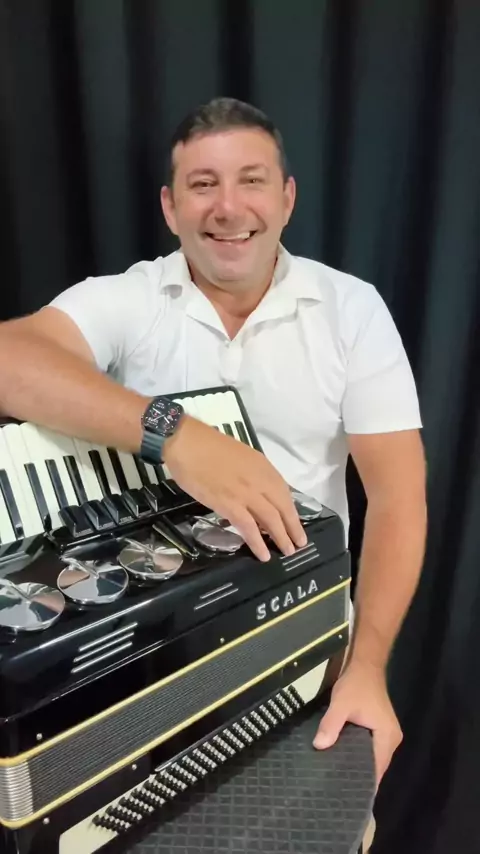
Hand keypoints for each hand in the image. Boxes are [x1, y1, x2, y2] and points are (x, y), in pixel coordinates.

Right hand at [163, 415, 306, 560]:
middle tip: (299, 544)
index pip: (284, 492)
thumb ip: (251, 474)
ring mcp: (246, 493)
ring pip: (271, 519)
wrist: (186, 442)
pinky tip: (263, 555)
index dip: (291, 511)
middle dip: (293, 527)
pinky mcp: (229, 504)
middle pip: (283, 508)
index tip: (295, 523)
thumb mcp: (239, 456)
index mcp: (262, 466)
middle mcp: (260, 480)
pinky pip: (249, 527)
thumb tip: (255, 493)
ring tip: (287, 552)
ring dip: (281, 537)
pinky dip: (258, 542)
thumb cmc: (206, 445)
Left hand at [313, 661, 402, 786]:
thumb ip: (331, 724)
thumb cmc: (356, 685)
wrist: (365, 665)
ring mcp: (387, 735)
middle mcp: (391, 740)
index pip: (376, 770)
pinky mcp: (380, 730)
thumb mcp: (341, 704)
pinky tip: (342, 758)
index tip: (344, 793)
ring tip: (336, 777)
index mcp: (387, 737)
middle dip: (358, 776)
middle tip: (335, 787)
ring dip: (357, 765)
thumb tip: (319, 746)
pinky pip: (370, 749)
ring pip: (372, 758)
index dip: (362, 782)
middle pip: (375, 766)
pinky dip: (359, 754)